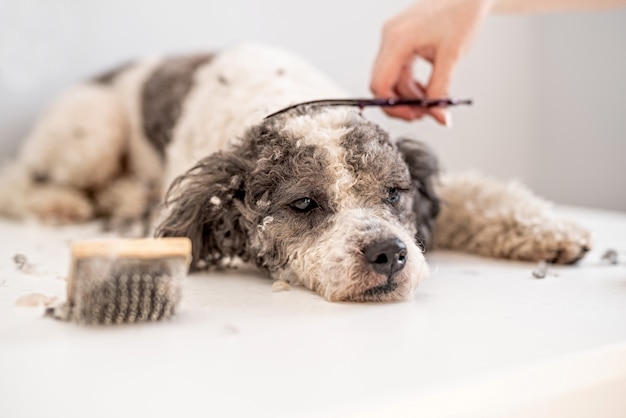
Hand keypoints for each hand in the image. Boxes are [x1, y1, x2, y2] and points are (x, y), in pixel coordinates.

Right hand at [370, 0, 492, 124]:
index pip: (380, 84)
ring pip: (392, 80)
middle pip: (383, 84)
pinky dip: (410, 84)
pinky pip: (398, 70)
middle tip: (424, 114)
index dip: (393, 106)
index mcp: (398, 40)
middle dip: (401, 103)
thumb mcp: (451, 56)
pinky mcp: (400, 40)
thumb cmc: (462, 13)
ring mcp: (393, 39)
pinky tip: (426, 89)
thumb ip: (442, 90)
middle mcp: (389, 38)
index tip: (413, 116)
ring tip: (431, 102)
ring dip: (408, 96)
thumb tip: (438, 116)